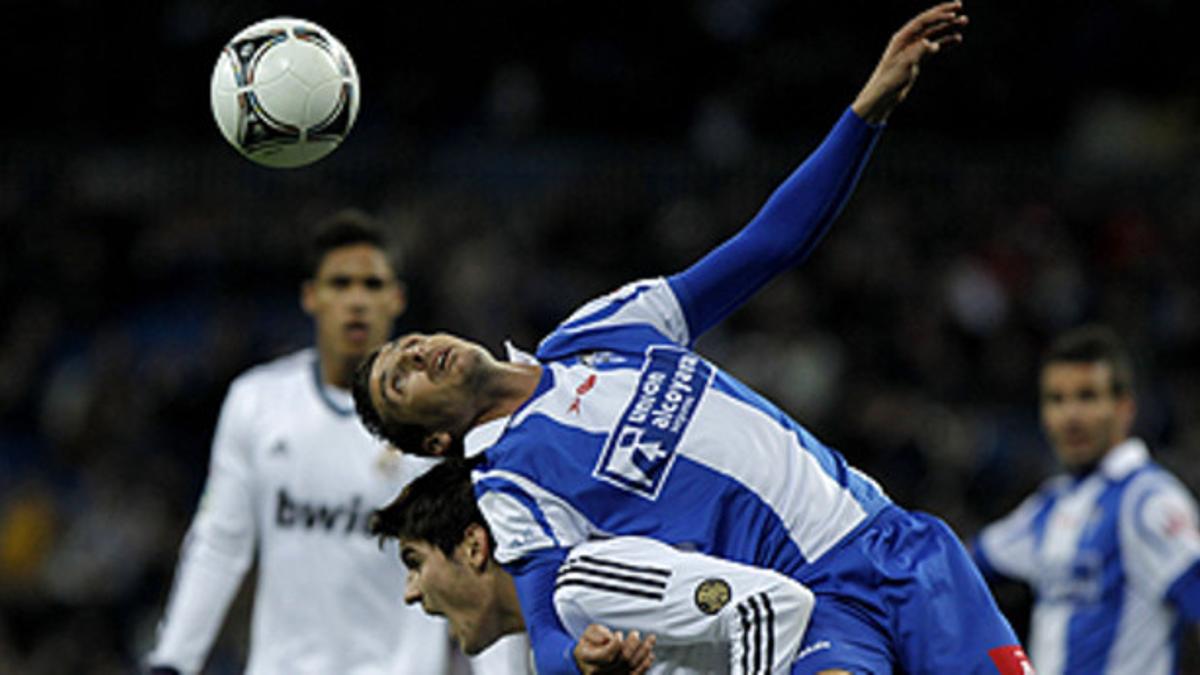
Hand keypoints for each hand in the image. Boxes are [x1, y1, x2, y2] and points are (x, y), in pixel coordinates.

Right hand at [573, 624, 656, 674]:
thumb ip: (595, 633)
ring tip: (651, 640)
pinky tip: (650, 655)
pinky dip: (644, 666)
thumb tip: (607, 639)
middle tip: (636, 633)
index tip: (619, 633)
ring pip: (630, 668)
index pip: (607, 655)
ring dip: (643, 653)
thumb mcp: (587, 634)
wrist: (585, 661)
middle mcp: (599, 671)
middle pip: (622, 662)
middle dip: (632, 645)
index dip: (616, 644)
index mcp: (587, 659)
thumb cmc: (588, 644)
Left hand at [851, 1, 967, 123]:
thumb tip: (932, 43)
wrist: (884, 96)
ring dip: (948, 27)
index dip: (937, 15)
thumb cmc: (890, 80)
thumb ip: (918, 52)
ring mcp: (913, 49)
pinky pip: (934, 46)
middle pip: (929, 23)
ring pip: (934, 34)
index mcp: (901, 38)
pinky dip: (946, 42)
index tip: (953, 13)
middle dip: (944, 14)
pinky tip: (957, 39)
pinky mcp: (918, 59)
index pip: (922, 22)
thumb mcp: (904, 65)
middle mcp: (908, 40)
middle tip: (960, 6)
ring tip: (964, 22)